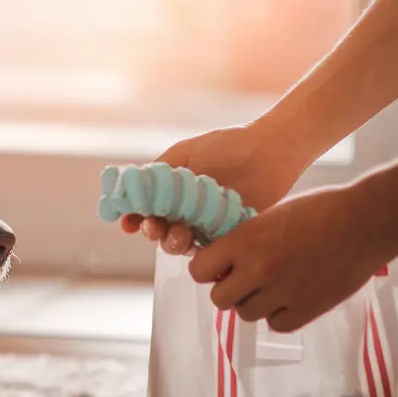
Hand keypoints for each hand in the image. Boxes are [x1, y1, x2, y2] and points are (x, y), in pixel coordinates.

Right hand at [121, 122, 307, 254]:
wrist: (270, 150)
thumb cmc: (227, 145)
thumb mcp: (185, 153)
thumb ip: (159, 172)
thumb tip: (132, 188)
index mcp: (172, 192)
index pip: (145, 211)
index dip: (133, 219)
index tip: (128, 223)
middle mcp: (185, 211)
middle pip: (159, 232)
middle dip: (152, 232)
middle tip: (155, 228)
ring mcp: (205, 225)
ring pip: (180, 245)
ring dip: (173, 243)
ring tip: (181, 234)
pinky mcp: (227, 235)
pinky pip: (209, 250)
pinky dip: (201, 250)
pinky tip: (199, 241)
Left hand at [186, 185, 390, 332]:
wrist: (368, 221)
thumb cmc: (321, 210)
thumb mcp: (271, 216)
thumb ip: (244, 240)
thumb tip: (223, 261)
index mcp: (244, 241)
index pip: (199, 271)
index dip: (207, 269)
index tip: (219, 267)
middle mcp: (258, 270)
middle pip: (219, 299)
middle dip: (229, 290)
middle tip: (247, 279)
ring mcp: (282, 293)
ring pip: (246, 314)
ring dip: (255, 302)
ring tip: (276, 284)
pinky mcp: (307, 310)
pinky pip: (276, 325)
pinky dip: (280, 315)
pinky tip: (292, 297)